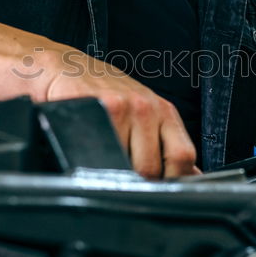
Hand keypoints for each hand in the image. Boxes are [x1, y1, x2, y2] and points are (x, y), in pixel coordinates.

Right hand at [40, 50, 198, 179]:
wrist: (64, 67)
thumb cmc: (104, 92)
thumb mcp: (144, 115)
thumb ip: (167, 145)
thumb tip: (191, 178)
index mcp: (163, 112)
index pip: (182, 157)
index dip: (172, 180)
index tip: (158, 189)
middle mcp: (146, 108)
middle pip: (151, 168)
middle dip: (137, 183)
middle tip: (120, 176)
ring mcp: (121, 107)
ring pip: (123, 166)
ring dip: (111, 174)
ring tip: (100, 158)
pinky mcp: (94, 107)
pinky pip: (98, 153)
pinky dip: (90, 160)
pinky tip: (84, 149)